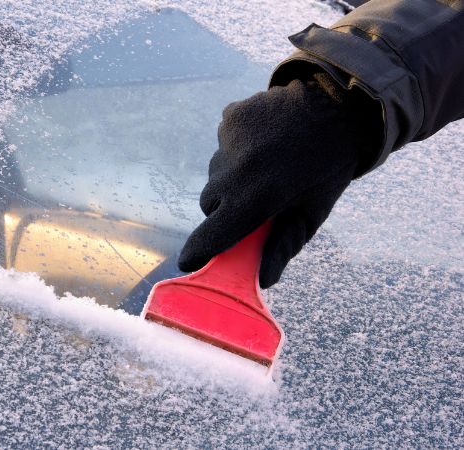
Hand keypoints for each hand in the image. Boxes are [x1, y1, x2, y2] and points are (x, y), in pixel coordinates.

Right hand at [178, 72, 381, 287]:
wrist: (339, 105)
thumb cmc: (328, 168)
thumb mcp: (312, 212)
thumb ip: (283, 246)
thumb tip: (263, 279)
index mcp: (257, 198)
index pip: (213, 234)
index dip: (197, 252)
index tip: (188, 262)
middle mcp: (235, 171)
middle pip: (210, 204)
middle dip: (224, 209)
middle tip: (252, 202)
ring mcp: (229, 141)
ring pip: (215, 173)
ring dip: (231, 177)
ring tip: (264, 165)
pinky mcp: (230, 117)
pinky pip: (223, 144)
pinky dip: (237, 148)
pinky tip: (262, 142)